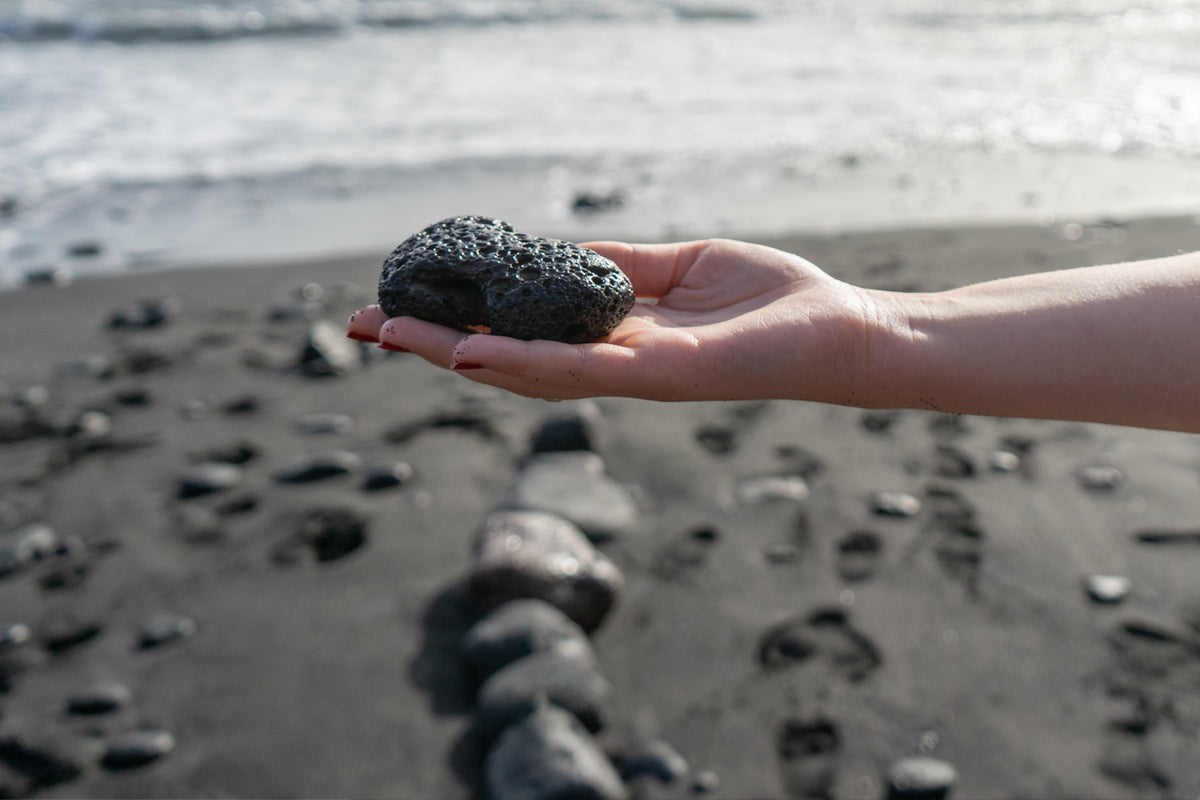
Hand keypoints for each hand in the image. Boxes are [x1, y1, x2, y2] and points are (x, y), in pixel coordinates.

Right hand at [347, 239, 885, 401]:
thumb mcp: (685, 266)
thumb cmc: (773, 300)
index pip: (517, 333)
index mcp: (613, 339)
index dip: (457, 321)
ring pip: (525, 370)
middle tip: (361, 326)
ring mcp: (630, 377)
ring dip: (455, 356)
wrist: (839, 331)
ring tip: (391, 336)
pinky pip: (581, 372)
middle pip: (503, 358)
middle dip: (432, 345)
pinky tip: (474, 354)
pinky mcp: (660, 377)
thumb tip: (564, 253)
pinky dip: (524, 363)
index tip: (399, 304)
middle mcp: (609, 366)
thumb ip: (623, 268)